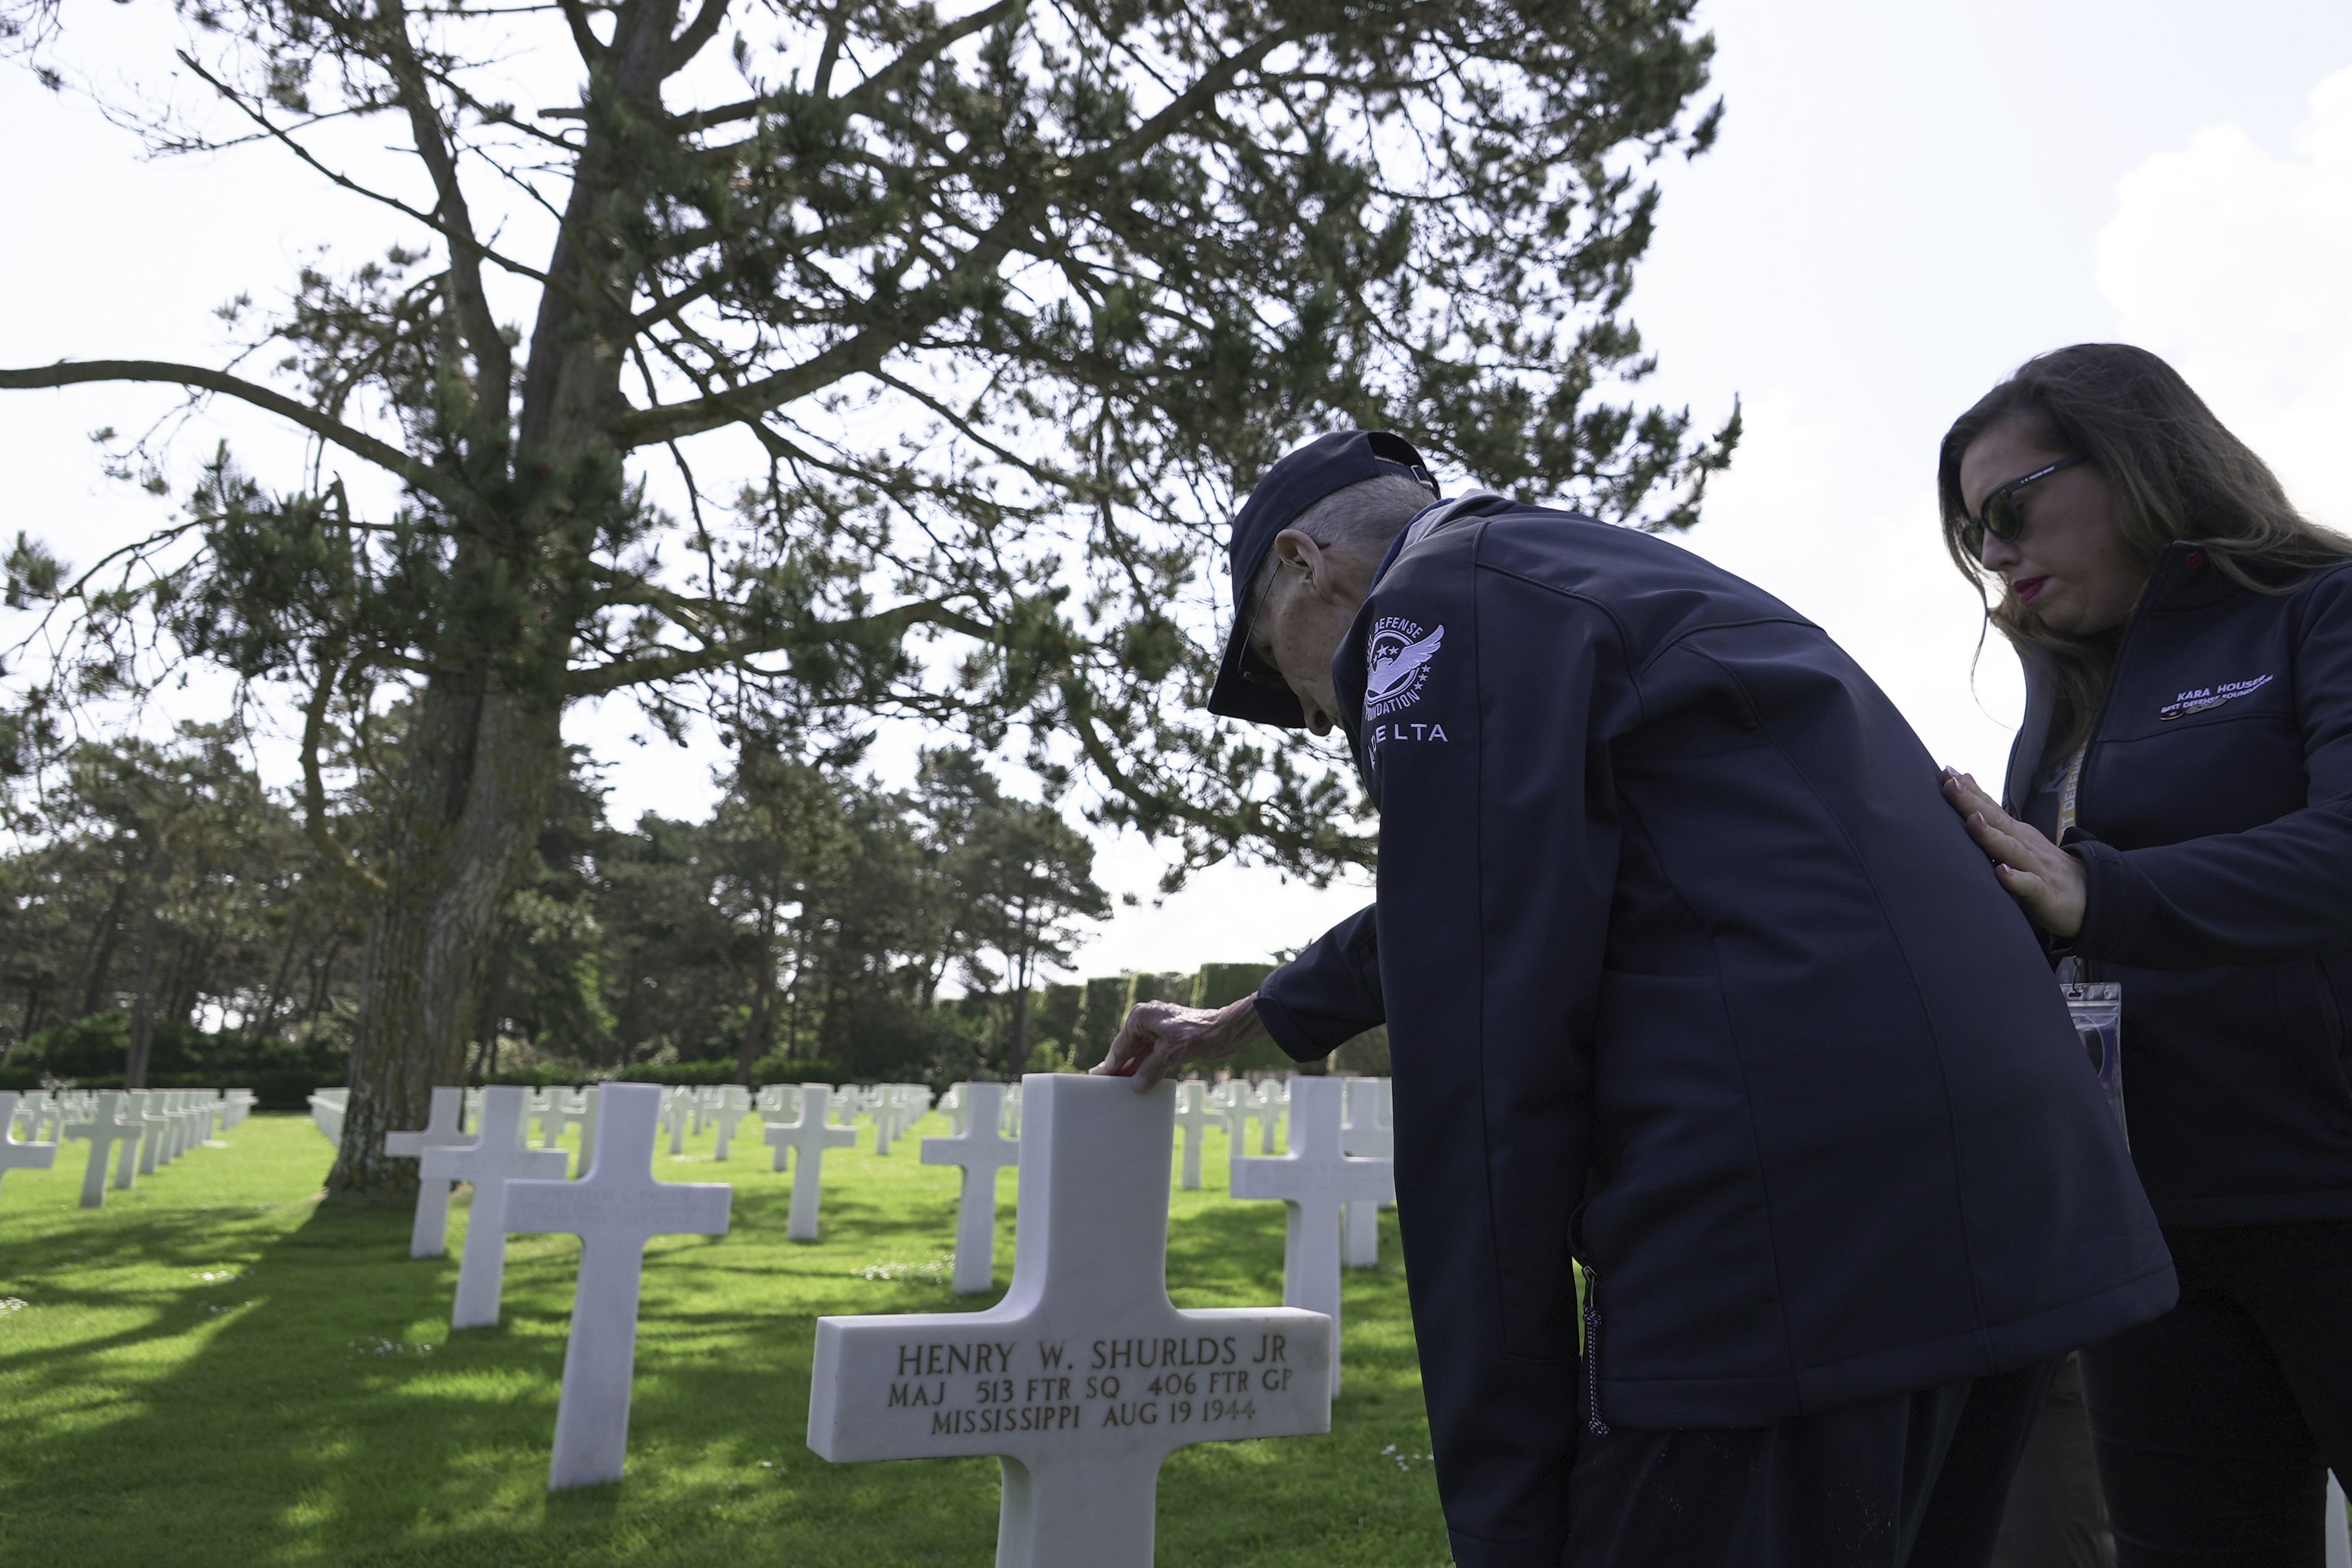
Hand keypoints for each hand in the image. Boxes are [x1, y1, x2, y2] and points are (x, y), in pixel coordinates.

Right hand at [1090, 996, 1265, 1089]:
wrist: (1229, 1029)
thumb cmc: (1201, 1033)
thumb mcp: (1173, 1052)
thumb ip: (1151, 1069)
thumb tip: (1136, 1086)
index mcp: (1141, 1017)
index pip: (1120, 1047)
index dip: (1110, 1066)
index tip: (1096, 1080)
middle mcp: (1147, 1021)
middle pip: (1127, 1050)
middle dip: (1119, 1069)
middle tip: (1103, 1088)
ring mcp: (1158, 1031)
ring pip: (1139, 1055)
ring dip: (1133, 1072)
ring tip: (1119, 1089)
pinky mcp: (1169, 1041)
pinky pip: (1152, 1058)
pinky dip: (1147, 1070)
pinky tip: (1140, 1084)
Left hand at [1941, 767, 2086, 939]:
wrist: (2091, 893)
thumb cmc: (2042, 866)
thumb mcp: (2018, 839)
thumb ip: (1993, 817)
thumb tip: (1965, 783)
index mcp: (2015, 832)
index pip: (1990, 807)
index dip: (1969, 791)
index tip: (1947, 771)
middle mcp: (2024, 844)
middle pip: (1996, 821)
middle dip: (1972, 802)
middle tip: (1950, 783)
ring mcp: (2035, 867)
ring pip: (2011, 849)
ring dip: (1991, 835)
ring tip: (1973, 821)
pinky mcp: (2045, 892)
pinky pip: (2029, 885)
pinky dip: (2016, 879)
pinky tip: (2001, 873)